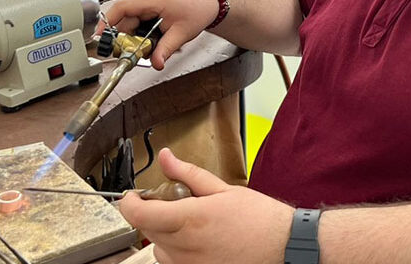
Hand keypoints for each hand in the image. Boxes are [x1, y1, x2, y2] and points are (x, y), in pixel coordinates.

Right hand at [103, 0, 218, 68]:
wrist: (209, 1)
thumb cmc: (198, 9)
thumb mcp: (181, 33)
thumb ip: (165, 50)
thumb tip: (155, 63)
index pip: (120, 9)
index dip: (106, 23)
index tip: (100, 38)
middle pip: (124, 19)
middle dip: (125, 38)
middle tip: (133, 52)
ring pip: (130, 21)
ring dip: (134, 35)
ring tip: (149, 44)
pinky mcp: (150, 4)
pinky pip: (137, 19)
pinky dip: (141, 30)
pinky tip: (152, 37)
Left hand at [118, 148, 292, 263]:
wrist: (282, 246)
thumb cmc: (258, 219)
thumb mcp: (223, 188)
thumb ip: (188, 174)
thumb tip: (166, 158)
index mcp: (190, 219)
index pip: (139, 215)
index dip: (128, 203)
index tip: (132, 197)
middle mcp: (184, 247)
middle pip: (148, 229)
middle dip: (156, 213)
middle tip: (178, 202)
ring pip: (159, 248)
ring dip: (167, 233)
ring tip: (195, 224)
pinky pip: (173, 262)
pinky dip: (179, 250)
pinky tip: (201, 241)